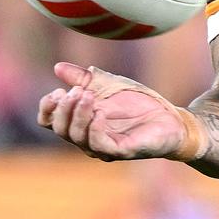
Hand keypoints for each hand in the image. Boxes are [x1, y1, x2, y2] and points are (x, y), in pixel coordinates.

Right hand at [37, 62, 198, 161]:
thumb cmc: (137, 103)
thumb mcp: (108, 84)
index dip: (47, 107)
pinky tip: (100, 113)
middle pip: (60, 129)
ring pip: (77, 137)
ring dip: (79, 115)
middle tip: (77, 90)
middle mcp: (86, 138)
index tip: (58, 91)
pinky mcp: (120, 151)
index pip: (50, 121)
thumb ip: (83, 78)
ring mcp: (102, 147)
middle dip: (64, 108)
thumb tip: (58, 67)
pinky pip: (99, 144)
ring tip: (87, 95)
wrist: (170, 118)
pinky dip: (95, 128)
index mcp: (80, 122)